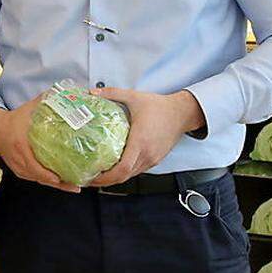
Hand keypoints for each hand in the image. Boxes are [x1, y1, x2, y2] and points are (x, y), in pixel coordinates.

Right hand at [0, 102, 80, 192]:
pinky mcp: (19, 170)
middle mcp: (19, 160)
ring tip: (72, 186)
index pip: (34, 166)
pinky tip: (60, 182)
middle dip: (59, 184)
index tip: (61, 178)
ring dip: (55, 185)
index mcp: (21, 146)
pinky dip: (47, 181)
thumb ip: (45, 101)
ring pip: (38, 180)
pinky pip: (35, 179)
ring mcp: (18, 167)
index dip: (48, 175)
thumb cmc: (12, 121)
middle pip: (40, 177)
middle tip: (75, 186)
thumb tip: (63, 95)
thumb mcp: (28, 109)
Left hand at [90, 88, 204, 187]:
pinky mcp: (156, 159)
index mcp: (140, 142)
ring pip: (131, 175)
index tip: (92, 176)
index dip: (105, 177)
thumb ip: (112, 93)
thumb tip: (93, 91)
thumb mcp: (134, 97)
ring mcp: (153, 159)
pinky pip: (138, 170)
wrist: (183, 112)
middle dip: (105, 181)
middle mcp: (147, 154)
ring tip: (99, 174)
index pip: (122, 168)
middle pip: (124, 177)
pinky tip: (115, 167)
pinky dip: (125, 172)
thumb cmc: (160, 106)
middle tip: (89, 178)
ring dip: (115, 178)